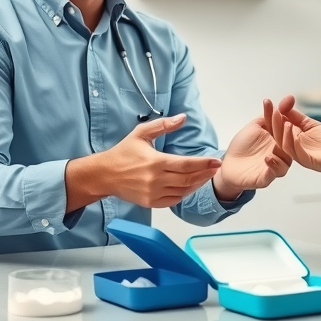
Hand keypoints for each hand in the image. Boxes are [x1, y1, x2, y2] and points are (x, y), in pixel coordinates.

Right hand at [68, 114, 221, 209]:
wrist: (104, 175)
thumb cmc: (123, 153)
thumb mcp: (141, 133)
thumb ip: (163, 125)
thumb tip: (183, 117)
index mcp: (155, 162)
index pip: (186, 164)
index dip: (203, 163)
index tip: (216, 161)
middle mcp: (155, 180)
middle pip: (188, 179)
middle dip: (205, 173)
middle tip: (215, 168)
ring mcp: (153, 193)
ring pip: (183, 191)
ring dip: (197, 184)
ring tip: (207, 176)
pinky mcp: (150, 202)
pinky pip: (174, 200)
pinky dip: (185, 194)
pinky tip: (191, 186)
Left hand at [215, 100, 294, 198]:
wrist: (228, 164)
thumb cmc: (243, 146)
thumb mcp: (255, 126)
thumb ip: (266, 115)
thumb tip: (273, 101)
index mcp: (279, 142)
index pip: (285, 130)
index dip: (283, 119)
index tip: (279, 108)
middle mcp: (279, 155)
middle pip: (288, 146)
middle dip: (287, 134)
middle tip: (285, 123)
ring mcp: (273, 167)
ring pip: (285, 163)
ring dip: (283, 153)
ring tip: (276, 143)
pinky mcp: (265, 178)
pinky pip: (273, 174)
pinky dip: (273, 167)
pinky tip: (268, 158)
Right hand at [267, 95, 320, 176]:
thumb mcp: (311, 125)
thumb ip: (297, 117)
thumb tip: (284, 105)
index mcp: (292, 140)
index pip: (278, 127)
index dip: (272, 115)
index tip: (267, 101)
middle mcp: (293, 148)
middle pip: (278, 135)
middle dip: (273, 121)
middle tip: (271, 108)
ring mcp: (299, 156)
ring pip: (284, 144)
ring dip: (281, 130)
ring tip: (281, 116)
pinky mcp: (307, 161)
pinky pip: (296, 152)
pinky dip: (291, 140)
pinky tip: (291, 127)